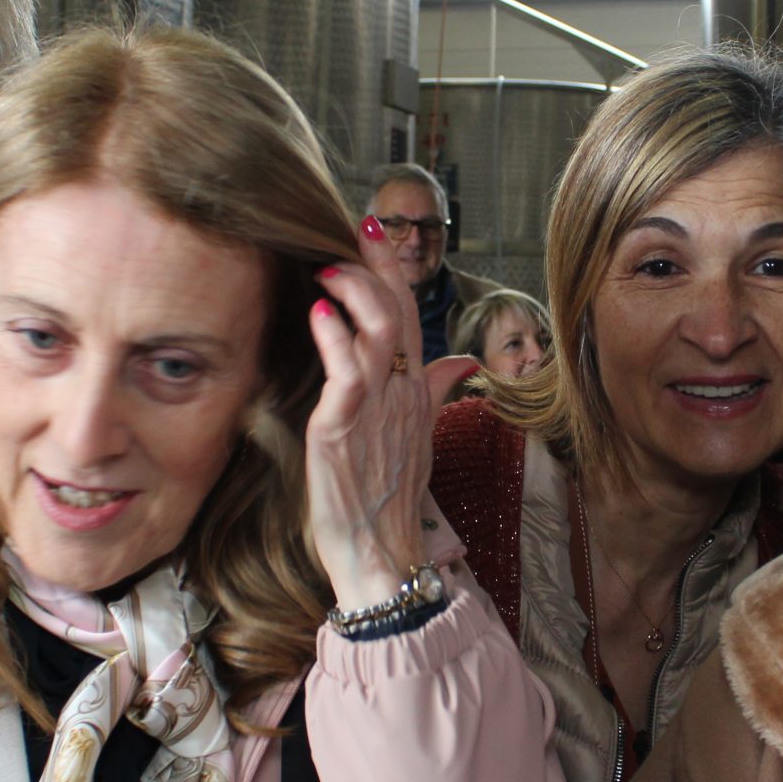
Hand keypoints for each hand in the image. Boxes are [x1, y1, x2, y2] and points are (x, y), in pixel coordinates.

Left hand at [305, 215, 474, 608]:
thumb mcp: (418, 437)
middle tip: (355, 225)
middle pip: (398, 311)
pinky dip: (334, 337)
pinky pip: (346, 372)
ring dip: (353, 290)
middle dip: (379, 261)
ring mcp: (376, 409)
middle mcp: (401, 394)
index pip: (409, 315)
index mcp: (416, 392)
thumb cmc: (391, 502)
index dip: (393, 270)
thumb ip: (437, 392)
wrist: (382, 556)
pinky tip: (318, 313)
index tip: (374, 231)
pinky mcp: (344, 429)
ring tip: (328, 266)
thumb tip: (464, 362)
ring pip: (377, 330)